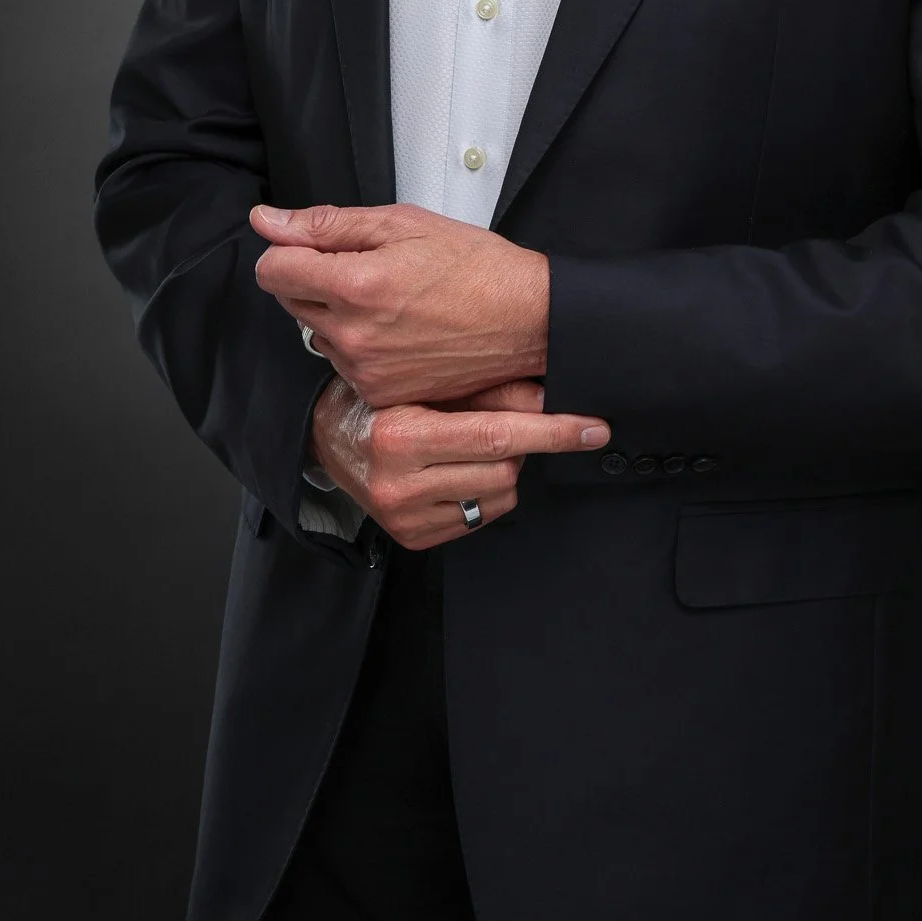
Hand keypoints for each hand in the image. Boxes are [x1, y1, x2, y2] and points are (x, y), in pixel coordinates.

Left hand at [251, 200, 548, 406]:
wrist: (527, 321)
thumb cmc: (476, 267)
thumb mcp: (404, 224)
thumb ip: (327, 224)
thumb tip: (267, 221)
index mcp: (355, 285)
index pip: (273, 271)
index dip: (291, 251)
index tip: (316, 247)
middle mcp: (352, 335)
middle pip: (291, 302)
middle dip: (317, 280)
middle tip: (371, 269)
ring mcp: (366, 370)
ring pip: (318, 333)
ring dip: (339, 315)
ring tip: (393, 301)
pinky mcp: (381, 393)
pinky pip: (345, 363)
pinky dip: (362, 345)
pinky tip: (401, 330)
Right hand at [308, 373, 609, 550]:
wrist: (328, 437)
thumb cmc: (384, 398)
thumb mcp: (429, 382)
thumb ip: (490, 389)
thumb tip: (549, 396)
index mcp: (401, 436)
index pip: (498, 437)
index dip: (553, 431)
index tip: (594, 428)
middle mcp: (399, 484)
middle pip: (504, 468)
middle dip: (520, 443)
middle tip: (499, 421)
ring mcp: (405, 518)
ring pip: (500, 495)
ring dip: (504, 469)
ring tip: (470, 445)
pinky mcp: (413, 538)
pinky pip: (482, 516)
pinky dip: (485, 491)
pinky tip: (459, 470)